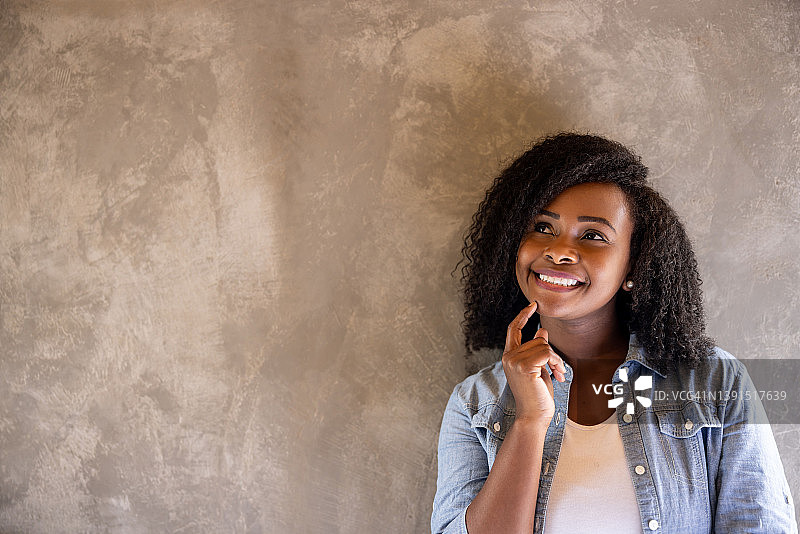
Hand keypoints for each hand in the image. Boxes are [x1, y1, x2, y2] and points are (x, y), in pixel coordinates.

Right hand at [502, 301, 565, 424]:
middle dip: (552, 354)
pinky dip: (556, 363)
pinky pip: (547, 353)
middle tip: (558, 370)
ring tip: (557, 374)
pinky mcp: (524, 366)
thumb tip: (542, 331)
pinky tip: (557, 376)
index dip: (523, 316)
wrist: (534, 417)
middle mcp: (508, 357)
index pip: (513, 329)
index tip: (533, 305)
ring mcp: (514, 361)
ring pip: (544, 346)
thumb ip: (537, 350)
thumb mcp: (539, 369)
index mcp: (509, 357)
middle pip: (537, 340)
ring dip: (556, 360)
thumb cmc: (537, 396)